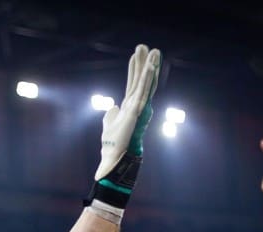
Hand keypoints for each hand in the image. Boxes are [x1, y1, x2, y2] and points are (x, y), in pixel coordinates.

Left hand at [95, 44, 161, 180]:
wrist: (114, 156)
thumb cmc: (113, 143)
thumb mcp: (109, 124)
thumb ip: (111, 114)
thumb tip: (112, 107)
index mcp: (130, 106)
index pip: (132, 83)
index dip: (134, 69)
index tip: (135, 54)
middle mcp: (137, 104)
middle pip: (140, 79)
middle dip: (143, 62)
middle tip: (145, 45)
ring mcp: (139, 107)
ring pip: (146, 83)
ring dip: (150, 66)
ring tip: (153, 50)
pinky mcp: (138, 110)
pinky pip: (144, 91)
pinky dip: (148, 79)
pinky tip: (151, 66)